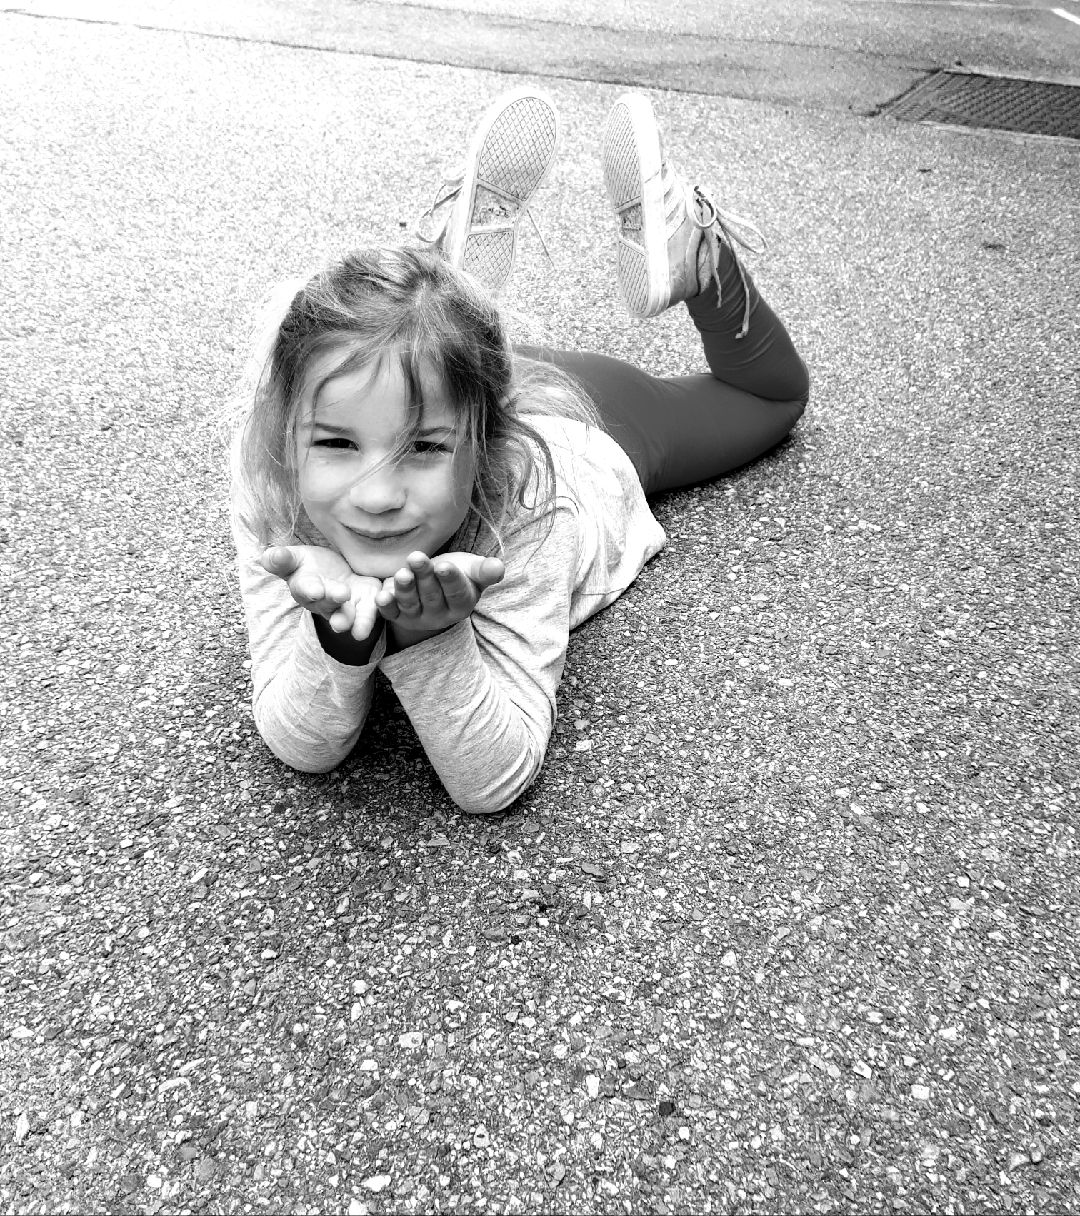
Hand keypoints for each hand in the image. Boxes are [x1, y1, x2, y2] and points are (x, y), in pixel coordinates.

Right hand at [260, 545, 381, 640]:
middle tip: (342, 597)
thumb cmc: (309, 567)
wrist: (335, 573)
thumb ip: (282, 560)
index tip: (316, 589)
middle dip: (336, 602)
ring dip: (359, 621)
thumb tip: (266, 556)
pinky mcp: (372, 601)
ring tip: (360, 632)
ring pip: (356, 615)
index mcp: (307, 590)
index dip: (311, 590)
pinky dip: (385, 604)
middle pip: (332, 604)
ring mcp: (351, 605)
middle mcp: (328, 603)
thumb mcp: (295, 560)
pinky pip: (380, 606)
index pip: (307, 590)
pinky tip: (390, 600)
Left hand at [376, 550, 505, 647]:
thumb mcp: (472, 571)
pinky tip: (381, 597)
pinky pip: (391, 614)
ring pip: (411, 604)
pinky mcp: (398, 616)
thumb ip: (485, 570)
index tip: (444, 566)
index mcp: (462, 604)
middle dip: (424, 576)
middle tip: (417, 558)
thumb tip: (499, 567)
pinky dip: (386, 606)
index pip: (457, 592)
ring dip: (405, 589)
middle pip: (431, 595)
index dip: (450, 580)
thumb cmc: (457, 574)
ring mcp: (417, 617)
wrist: (434, 586)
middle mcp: (440, 614)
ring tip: (401, 573)